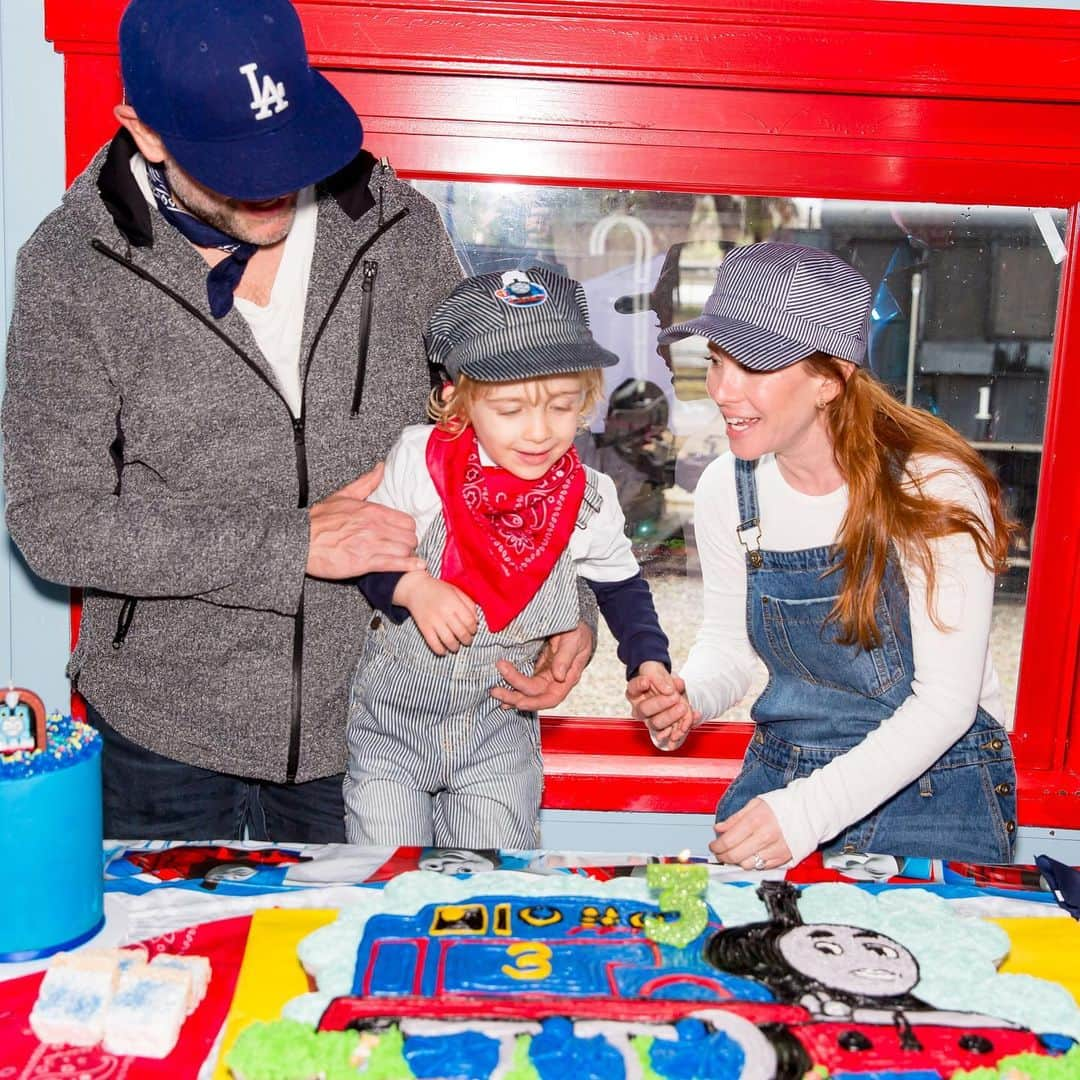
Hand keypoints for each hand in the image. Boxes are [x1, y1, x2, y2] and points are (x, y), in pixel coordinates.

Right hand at [306, 463, 425, 579]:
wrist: (298, 541)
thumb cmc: (318, 520)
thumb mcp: (343, 496)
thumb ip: (366, 483)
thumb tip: (381, 467)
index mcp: (372, 511)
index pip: (407, 521)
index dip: (407, 529)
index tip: (402, 534)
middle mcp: (375, 527)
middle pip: (409, 537)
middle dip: (408, 543)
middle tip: (401, 547)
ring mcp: (370, 545)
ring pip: (405, 550)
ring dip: (406, 555)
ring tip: (402, 557)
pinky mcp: (364, 563)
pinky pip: (394, 564)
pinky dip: (408, 566)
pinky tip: (416, 566)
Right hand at [393, 572, 477, 654]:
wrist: (416, 588)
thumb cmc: (438, 589)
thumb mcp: (456, 591)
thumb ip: (469, 604)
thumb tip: (477, 621)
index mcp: (454, 602)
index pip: (469, 621)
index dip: (473, 629)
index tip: (473, 630)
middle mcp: (444, 612)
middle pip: (461, 632)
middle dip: (467, 640)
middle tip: (467, 640)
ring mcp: (433, 621)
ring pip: (449, 641)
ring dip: (455, 647)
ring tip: (456, 646)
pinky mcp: (424, 628)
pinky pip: (433, 644)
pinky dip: (440, 650)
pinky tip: (444, 650)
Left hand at [491, 621, 592, 710]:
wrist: (574, 623)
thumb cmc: (578, 631)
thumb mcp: (574, 640)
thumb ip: (566, 657)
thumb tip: (559, 676)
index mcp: (568, 677)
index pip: (551, 697)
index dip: (535, 702)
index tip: (519, 701)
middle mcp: (555, 681)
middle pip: (534, 695)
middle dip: (514, 696)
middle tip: (496, 691)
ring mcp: (544, 675)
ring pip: (526, 691)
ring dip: (510, 694)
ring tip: (494, 692)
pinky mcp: (536, 668)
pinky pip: (522, 681)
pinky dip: (511, 686)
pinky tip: (500, 690)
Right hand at [627, 668, 699, 750]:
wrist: (665, 685)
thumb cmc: (656, 678)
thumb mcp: (656, 671)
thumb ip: (660, 678)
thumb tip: (669, 689)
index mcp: (635, 693)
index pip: (633, 688)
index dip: (639, 685)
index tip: (646, 682)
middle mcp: (640, 708)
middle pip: (644, 709)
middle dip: (660, 704)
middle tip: (674, 696)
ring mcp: (651, 719)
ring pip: (656, 723)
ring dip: (671, 717)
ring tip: (683, 708)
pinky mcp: (664, 727)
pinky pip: (670, 732)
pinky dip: (680, 729)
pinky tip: (685, 725)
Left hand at [709, 797, 791, 870]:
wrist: (809, 811)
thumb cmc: (782, 805)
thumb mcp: (755, 804)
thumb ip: (735, 818)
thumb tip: (718, 828)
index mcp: (755, 821)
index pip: (728, 840)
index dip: (716, 846)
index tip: (713, 846)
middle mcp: (765, 837)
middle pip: (735, 855)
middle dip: (722, 856)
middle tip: (719, 853)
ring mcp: (775, 850)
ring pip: (747, 865)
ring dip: (737, 861)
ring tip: (734, 854)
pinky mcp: (784, 859)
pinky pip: (762, 867)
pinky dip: (753, 863)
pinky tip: (750, 855)